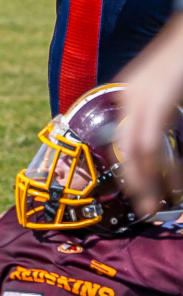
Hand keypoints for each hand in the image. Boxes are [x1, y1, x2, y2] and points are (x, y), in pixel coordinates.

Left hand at [118, 20, 182, 215]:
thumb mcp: (166, 90)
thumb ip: (159, 113)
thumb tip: (159, 143)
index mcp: (129, 96)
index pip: (119, 140)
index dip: (129, 169)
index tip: (137, 190)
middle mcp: (129, 97)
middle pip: (123, 149)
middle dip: (135, 181)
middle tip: (144, 206)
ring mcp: (140, 98)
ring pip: (135, 151)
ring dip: (147, 180)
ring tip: (155, 202)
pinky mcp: (156, 100)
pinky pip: (150, 142)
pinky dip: (163, 166)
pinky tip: (174, 182)